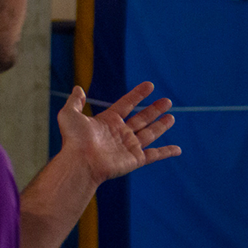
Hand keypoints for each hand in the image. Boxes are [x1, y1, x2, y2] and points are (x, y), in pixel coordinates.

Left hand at [56, 82, 180, 183]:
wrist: (80, 161)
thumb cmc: (74, 139)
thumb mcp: (69, 114)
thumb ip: (75, 101)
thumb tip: (78, 88)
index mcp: (107, 122)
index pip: (126, 104)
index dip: (138, 95)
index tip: (150, 85)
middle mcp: (119, 133)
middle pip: (141, 118)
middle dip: (154, 110)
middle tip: (167, 101)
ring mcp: (128, 146)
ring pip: (149, 133)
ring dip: (161, 125)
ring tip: (172, 117)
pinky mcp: (135, 159)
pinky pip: (155, 155)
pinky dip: (167, 152)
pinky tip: (177, 149)